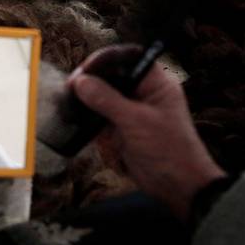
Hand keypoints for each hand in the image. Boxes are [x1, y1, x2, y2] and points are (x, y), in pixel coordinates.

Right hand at [69, 45, 225, 219]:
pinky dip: (85, 117)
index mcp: (154, 83)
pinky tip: (71, 117)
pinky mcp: (119, 128)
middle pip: (109, 76)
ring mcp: (128, 111)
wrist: (177, 186)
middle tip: (71, 87)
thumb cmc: (168, 149)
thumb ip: (107, 100)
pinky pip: (97, 116)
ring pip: (100, 96)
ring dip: (84, 99)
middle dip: (89, 80)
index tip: (84, 70)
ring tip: (67, 101)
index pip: (127, 58)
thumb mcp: (136, 121)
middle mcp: (140, 93)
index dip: (105, 60)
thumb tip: (80, 82)